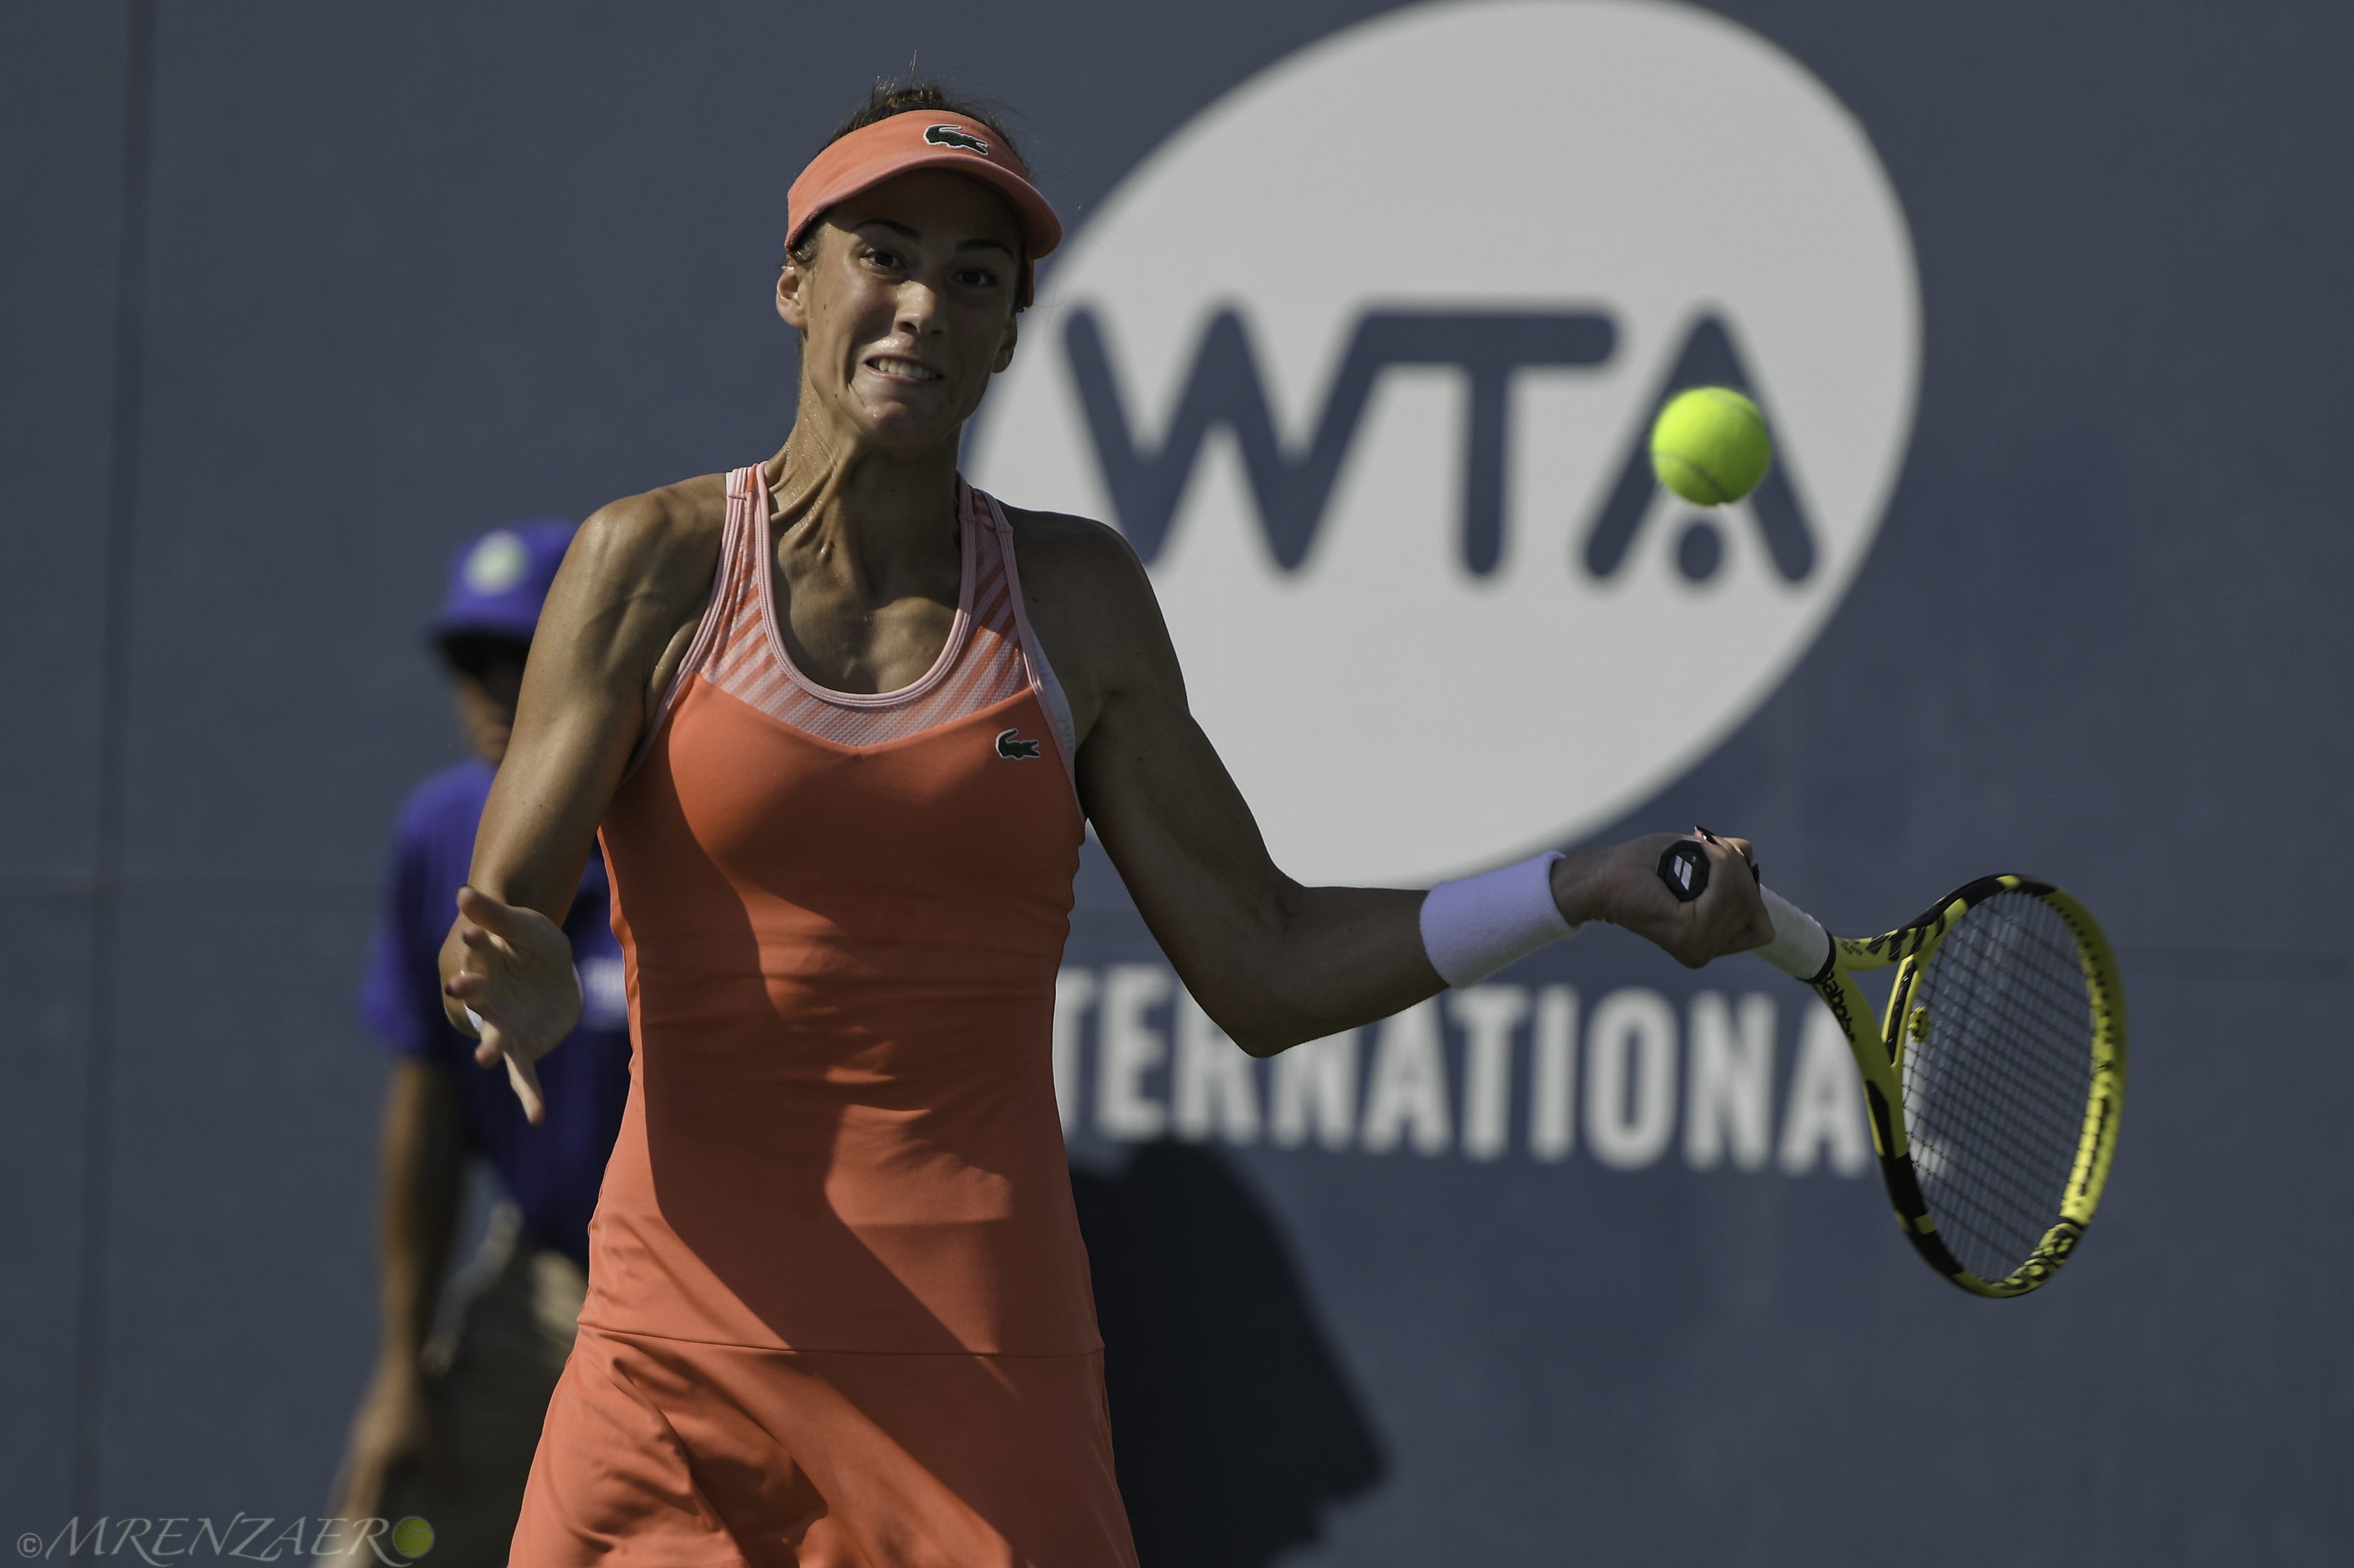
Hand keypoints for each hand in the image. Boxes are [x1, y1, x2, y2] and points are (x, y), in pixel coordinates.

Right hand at [330, 1358, 441, 1521]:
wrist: (401, 1371)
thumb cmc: (419, 1408)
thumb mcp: (432, 1441)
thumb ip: (440, 1471)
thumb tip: (454, 1497)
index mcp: (377, 1460)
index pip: (367, 1498)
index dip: (363, 1518)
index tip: (354, 1537)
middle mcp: (364, 1451)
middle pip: (350, 1486)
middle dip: (344, 1508)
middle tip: (336, 1525)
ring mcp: (361, 1435)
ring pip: (351, 1469)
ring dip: (345, 1488)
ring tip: (341, 1501)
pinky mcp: (365, 1422)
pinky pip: (356, 1454)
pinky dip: (354, 1468)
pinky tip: (360, 1463)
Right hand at [441, 884, 581, 1123]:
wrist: (552, 975)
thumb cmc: (531, 946)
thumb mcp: (522, 926)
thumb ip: (493, 914)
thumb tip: (462, 890)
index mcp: (485, 966)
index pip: (476, 951)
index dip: (474, 940)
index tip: (472, 929)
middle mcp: (488, 1001)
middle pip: (476, 997)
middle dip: (467, 992)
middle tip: (458, 987)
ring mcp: (503, 1028)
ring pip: (494, 1041)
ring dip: (490, 1049)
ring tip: (485, 1057)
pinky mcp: (523, 1049)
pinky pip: (524, 1076)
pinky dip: (529, 1096)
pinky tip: (536, 1118)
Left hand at [1550, 830, 1774, 968]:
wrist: (1604, 875)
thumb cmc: (1642, 866)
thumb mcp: (1693, 860)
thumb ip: (1724, 862)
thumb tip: (1747, 853)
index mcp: (1708, 944)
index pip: (1761, 929)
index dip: (1751, 892)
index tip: (1725, 864)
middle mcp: (1704, 952)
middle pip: (1753, 908)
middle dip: (1740, 871)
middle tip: (1710, 845)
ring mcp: (1697, 947)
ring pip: (1743, 899)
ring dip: (1730, 864)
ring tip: (1706, 846)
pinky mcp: (1686, 934)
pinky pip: (1723, 895)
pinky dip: (1719, 867)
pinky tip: (1703, 851)